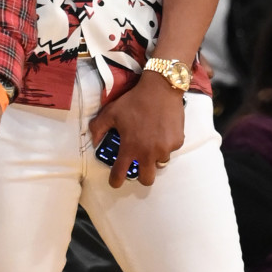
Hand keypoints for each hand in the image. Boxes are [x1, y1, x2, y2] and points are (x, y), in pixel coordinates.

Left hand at [88, 72, 184, 186]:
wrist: (160, 89)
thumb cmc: (134, 101)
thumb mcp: (111, 112)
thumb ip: (98, 127)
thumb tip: (93, 141)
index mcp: (131, 147)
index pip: (121, 173)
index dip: (115, 181)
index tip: (115, 182)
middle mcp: (148, 152)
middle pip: (146, 180)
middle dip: (141, 176)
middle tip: (139, 165)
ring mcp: (165, 148)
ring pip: (159, 163)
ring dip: (154, 156)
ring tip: (151, 140)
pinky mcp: (178, 142)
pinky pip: (170, 149)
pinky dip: (165, 144)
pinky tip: (161, 130)